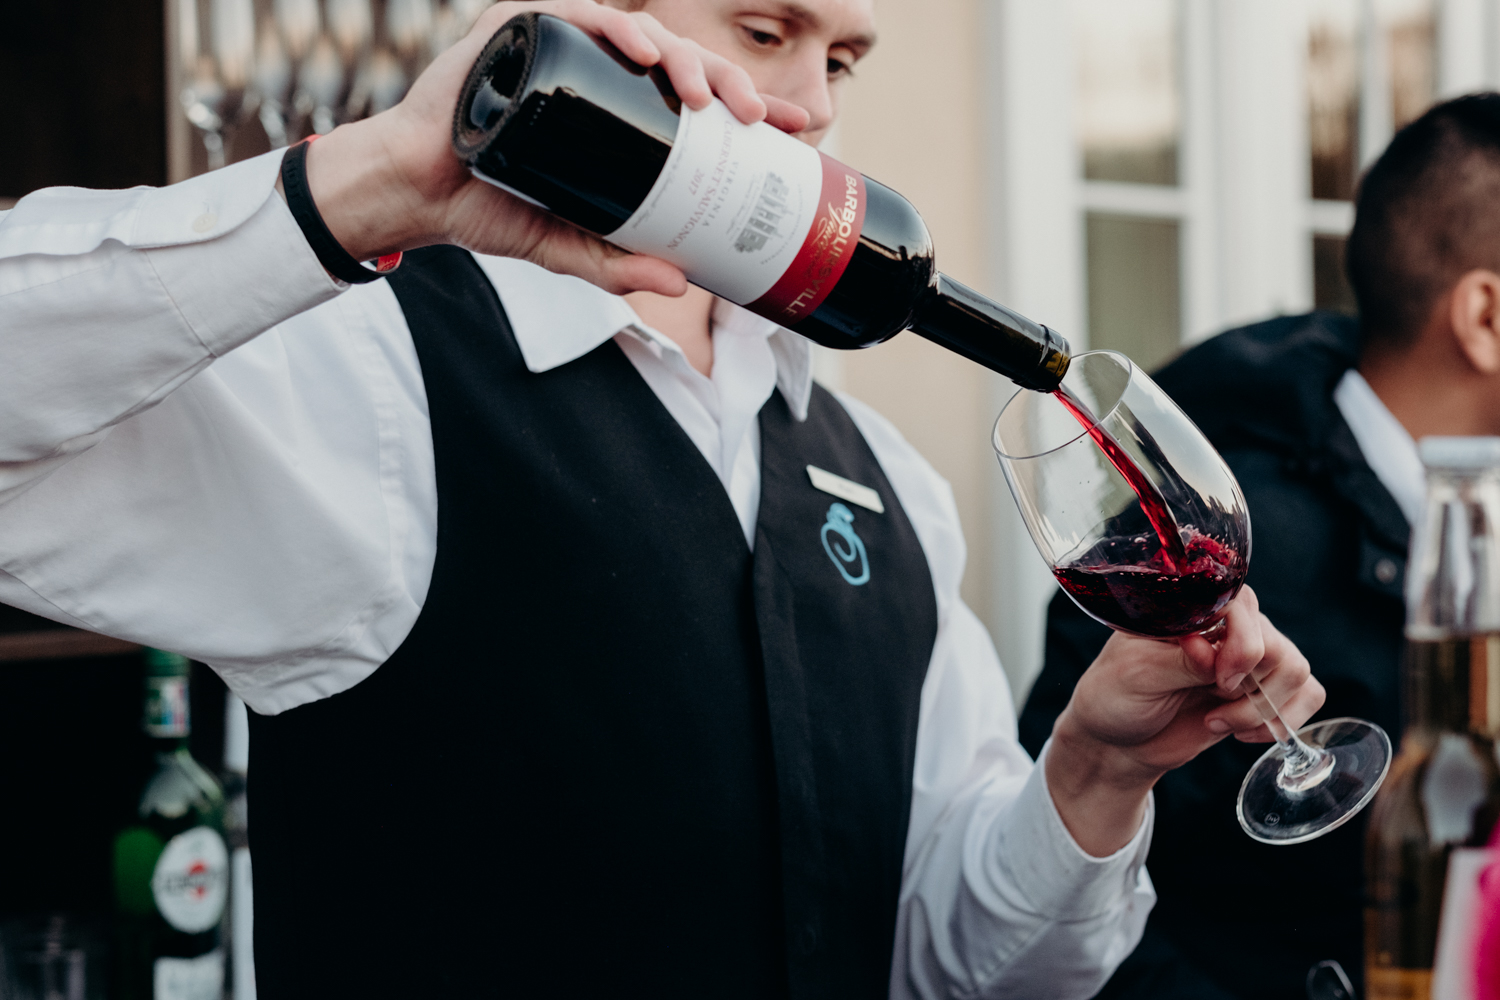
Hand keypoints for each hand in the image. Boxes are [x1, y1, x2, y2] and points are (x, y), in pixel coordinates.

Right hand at [300, 0, 810, 294]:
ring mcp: (563, 47)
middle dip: (730, 85)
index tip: (794, 126)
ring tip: (711, 98)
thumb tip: (679, 283)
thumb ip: (619, 265)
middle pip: (683, 65)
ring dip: (688, 57)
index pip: (697, 100)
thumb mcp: (570, 247)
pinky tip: (650, 50)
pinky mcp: (522, 30)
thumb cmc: (490, 209)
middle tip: (757, 117)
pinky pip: (583, 14)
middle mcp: (598, 74)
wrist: (417, 198)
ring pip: (645, 36)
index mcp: (619, 114)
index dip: (749, 106)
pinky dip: (621, 27)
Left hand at [1044, 586, 1324, 855]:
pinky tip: (1242, 733)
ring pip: (1295, 670)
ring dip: (1263, 708)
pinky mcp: (1261, 691)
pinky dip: (1284, 720)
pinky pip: (1307, 693)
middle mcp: (1227, 627)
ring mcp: (1248, 659)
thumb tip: (1208, 648)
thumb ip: (1178, 661)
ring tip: (1218, 722)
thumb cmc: (1116, 697)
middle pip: (1276, 645)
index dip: (1243, 645)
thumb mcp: (1136, 675)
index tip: (1218, 678)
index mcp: (1193, 609)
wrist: (1118, 741)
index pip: (1244, 605)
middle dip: (1251, 686)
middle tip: (1213, 705)